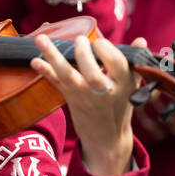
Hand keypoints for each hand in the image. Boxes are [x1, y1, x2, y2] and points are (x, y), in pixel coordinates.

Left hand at [31, 32, 135, 175]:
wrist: (107, 137)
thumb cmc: (120, 104)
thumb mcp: (131, 85)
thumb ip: (133, 61)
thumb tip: (140, 40)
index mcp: (123, 84)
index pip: (117, 64)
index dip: (107, 50)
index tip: (100, 42)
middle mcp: (103, 91)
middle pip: (92, 73)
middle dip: (83, 54)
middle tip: (80, 40)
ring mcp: (84, 95)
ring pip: (68, 75)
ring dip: (53, 56)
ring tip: (41, 38)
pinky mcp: (71, 98)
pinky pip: (56, 83)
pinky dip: (45, 71)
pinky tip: (34, 60)